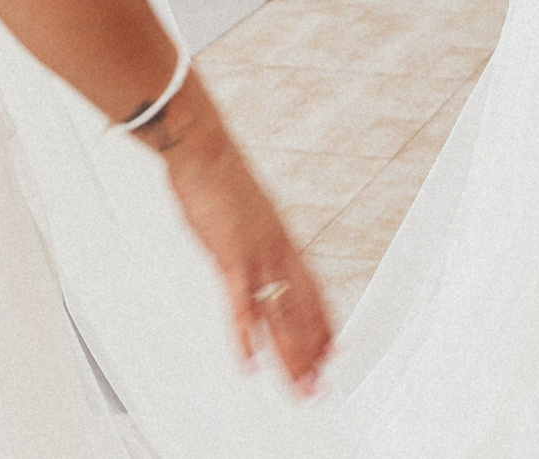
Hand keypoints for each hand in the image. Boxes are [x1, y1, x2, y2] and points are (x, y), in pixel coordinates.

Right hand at [150, 85, 334, 391]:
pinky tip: (249, 367)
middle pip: (302, 312)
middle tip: (322, 388)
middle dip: (312, 353)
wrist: (204, 147)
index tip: (334, 351)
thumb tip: (245, 234)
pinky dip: (244, 340)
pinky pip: (241, 308)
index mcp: (283, 238)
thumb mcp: (243, 205)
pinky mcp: (229, 258)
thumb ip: (250, 227)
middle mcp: (278, 251)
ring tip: (300, 390)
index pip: (312, 291)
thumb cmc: (217, 172)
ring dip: (290, 357)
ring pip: (280, 318)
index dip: (323, 324)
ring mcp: (256, 256)